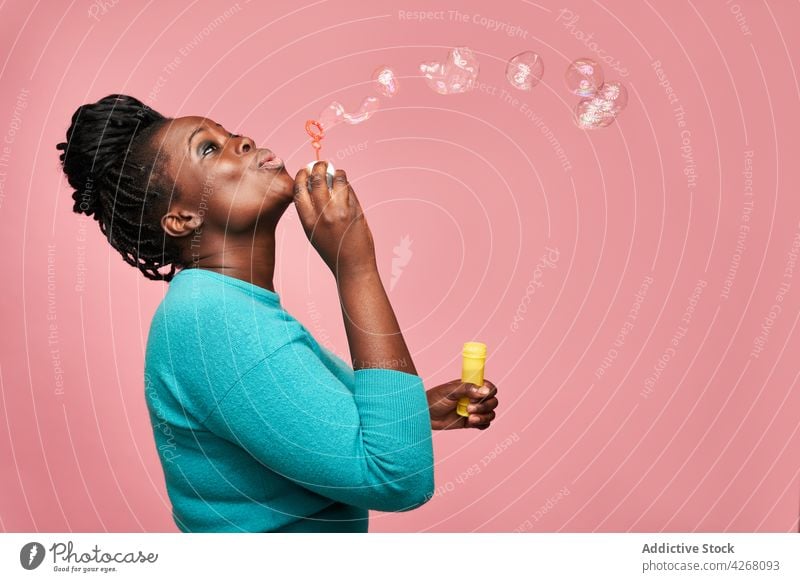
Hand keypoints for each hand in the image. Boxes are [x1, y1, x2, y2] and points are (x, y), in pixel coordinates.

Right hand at [293, 162, 376, 277]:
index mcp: (307, 220)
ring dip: (336, 172)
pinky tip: (345, 186)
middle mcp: (322, 213)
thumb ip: (310, 210)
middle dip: (318, 166)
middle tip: (322, 164)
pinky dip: (346, 184)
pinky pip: (349, 189)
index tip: (306, 170)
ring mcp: (339, 210)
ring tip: (337, 174)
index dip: (302, 175)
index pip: (299, 188)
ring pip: (336, 178)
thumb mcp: (313, 231)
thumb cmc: (332, 250)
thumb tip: (313, 184)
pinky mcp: (354, 210)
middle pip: (317, 178)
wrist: (352, 266)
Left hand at [426, 379, 498, 429]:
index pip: (490, 387)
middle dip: (484, 406)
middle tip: (469, 408)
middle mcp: (475, 397)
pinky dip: (481, 424)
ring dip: (484, 416)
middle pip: (493, 402)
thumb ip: (467, 389)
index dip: (488, 392)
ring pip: (491, 414)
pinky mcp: (471, 422)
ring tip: (470, 418)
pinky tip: (470, 422)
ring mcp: (474, 410)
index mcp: (471, 386)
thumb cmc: (434, 398)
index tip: (476, 397)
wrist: (424, 415)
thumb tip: (485, 390)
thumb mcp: (450, 390)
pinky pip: (484, 424)